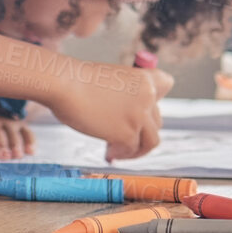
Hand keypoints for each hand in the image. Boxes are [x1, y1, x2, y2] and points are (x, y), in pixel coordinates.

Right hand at [51, 65, 171, 161]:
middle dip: (140, 131)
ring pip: (151, 141)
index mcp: (144, 78)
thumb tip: (123, 117)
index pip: (166, 84)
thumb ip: (124, 94)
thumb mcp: (110, 79)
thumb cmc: (76, 80)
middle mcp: (148, 97)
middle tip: (122, 136)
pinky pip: (131, 150)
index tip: (140, 109)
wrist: (64, 84)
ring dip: (136, 149)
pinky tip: (108, 152)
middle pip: (156, 120)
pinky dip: (121, 153)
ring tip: (118, 150)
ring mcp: (139, 116)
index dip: (154, 98)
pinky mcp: (127, 134)